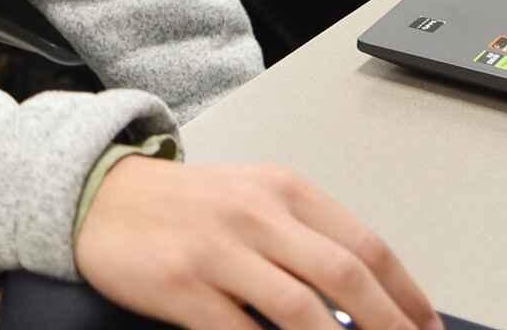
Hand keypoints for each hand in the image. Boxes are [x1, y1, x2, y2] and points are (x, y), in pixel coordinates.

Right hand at [73, 159, 440, 329]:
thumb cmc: (186, 206)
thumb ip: (305, 238)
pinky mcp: (184, 287)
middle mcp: (256, 213)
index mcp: (283, 189)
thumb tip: (365, 301)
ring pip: (302, 311)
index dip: (407, 296)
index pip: (366, 246)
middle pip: (345, 277)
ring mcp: (219, 250)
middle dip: (389, 327)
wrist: (100, 196)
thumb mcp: (251, 199)